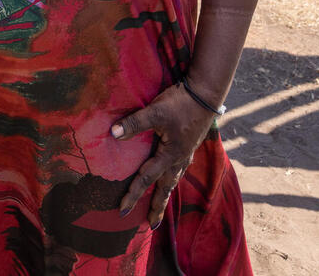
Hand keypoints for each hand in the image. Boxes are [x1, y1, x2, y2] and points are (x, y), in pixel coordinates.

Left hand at [111, 83, 214, 228]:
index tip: (122, 210)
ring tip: (160, 206)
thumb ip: (135, 123)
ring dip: (165, 194)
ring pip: (174, 179)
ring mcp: (186, 152)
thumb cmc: (180, 103)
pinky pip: (178, 168)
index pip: (146, 178)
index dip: (133, 194)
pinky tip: (172, 175)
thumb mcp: (156, 112)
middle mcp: (179, 159)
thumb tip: (113, 133)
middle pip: (165, 188)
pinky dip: (172, 178)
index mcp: (170, 155)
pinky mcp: (189, 144)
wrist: (206, 94)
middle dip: (157, 207)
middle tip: (151, 225)